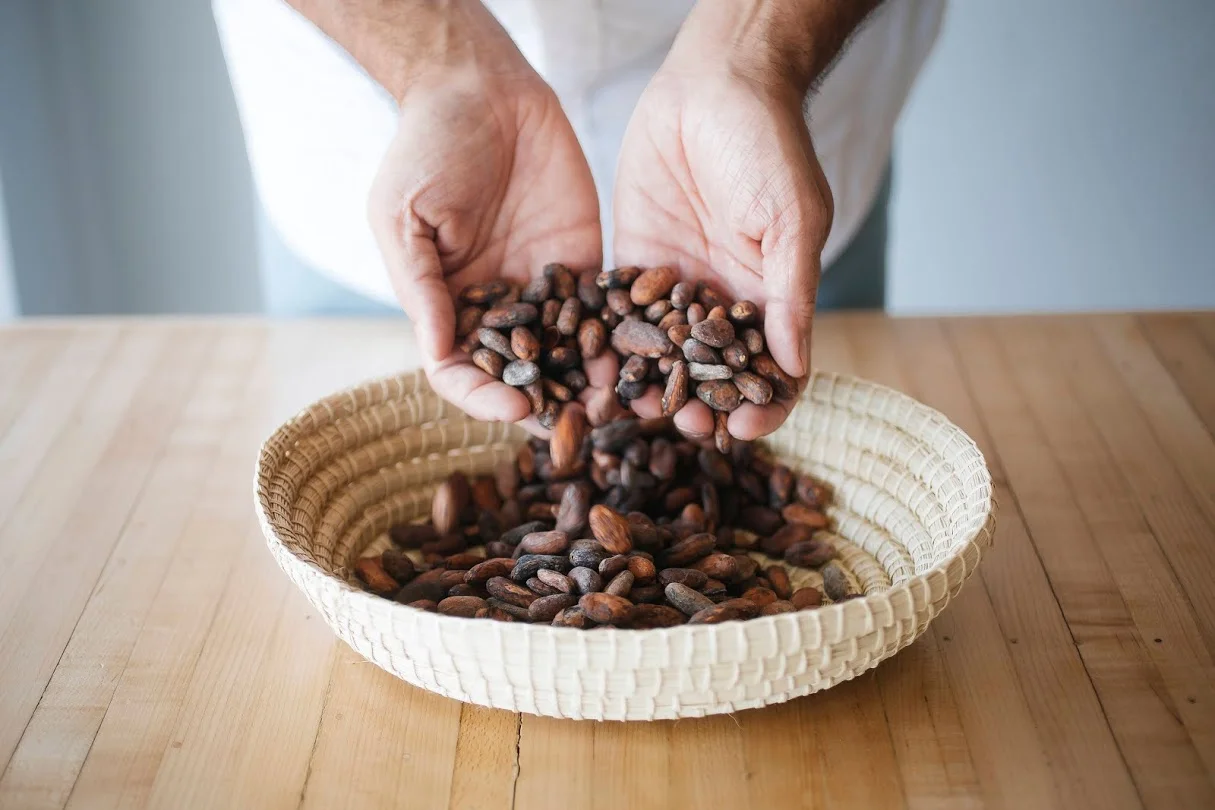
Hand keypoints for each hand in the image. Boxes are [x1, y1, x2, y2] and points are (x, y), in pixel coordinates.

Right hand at [366, 14, 609, 428]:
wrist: (481, 87)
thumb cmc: (425, 147)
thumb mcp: (404, 214)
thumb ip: (421, 284)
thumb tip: (437, 352)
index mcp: (448, 305)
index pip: (460, 371)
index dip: (483, 396)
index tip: (517, 408)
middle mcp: (497, 307)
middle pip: (519, 374)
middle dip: (548, 404)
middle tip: (581, 425)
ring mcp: (542, 289)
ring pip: (566, 352)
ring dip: (589, 381)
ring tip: (619, 400)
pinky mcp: (584, 263)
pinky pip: (604, 309)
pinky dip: (622, 336)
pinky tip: (645, 355)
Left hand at [613, 66, 832, 440]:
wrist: (716, 84)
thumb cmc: (769, 147)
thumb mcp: (791, 220)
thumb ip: (790, 295)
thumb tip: (794, 368)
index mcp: (769, 298)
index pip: (771, 371)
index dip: (762, 405)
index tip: (742, 431)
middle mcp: (722, 302)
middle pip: (711, 375)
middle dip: (699, 405)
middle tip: (681, 425)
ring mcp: (676, 286)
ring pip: (663, 355)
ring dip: (650, 385)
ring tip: (631, 408)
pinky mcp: (633, 263)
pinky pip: (620, 315)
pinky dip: (610, 345)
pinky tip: (592, 368)